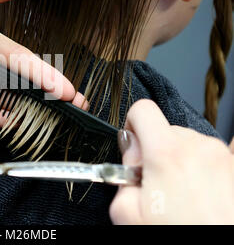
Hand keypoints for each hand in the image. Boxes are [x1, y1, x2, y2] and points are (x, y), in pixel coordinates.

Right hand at [109, 99, 233, 223]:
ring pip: (189, 143)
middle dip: (156, 151)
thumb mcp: (127, 215)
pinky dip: (203, 167)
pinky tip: (202, 189)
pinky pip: (213, 155)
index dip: (132, 127)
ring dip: (180, 161)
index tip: (134, 149)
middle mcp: (198, 147)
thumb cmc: (178, 233)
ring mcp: (222, 156)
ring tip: (182, 196)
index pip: (142, 110)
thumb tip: (130, 160)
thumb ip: (119, 178)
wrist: (222, 244)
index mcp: (167, 154)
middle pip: (166, 130)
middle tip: (157, 184)